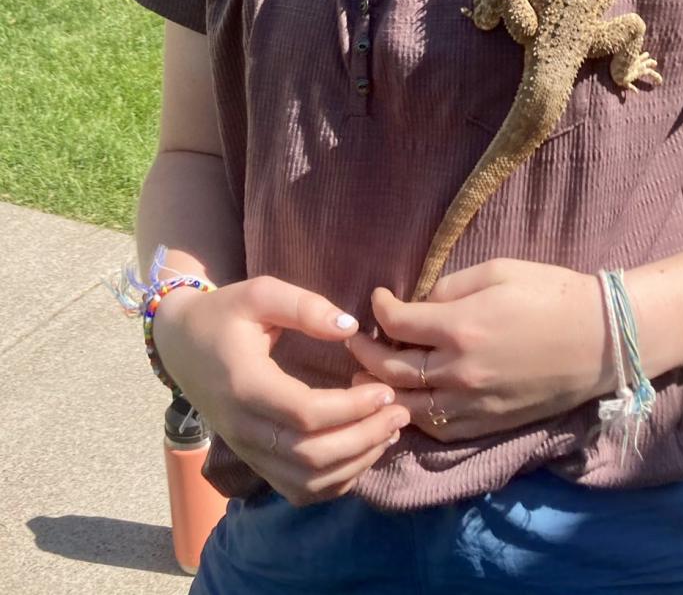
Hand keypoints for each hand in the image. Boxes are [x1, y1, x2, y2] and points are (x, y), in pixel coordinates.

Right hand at [152, 276, 409, 504]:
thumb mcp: (260, 293)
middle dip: (364, 438)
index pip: (304, 414)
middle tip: (401, 412)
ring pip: (308, 480)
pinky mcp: (255, 462)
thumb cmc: (224, 314)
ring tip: (391, 430)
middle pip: (311, 455)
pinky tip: (364, 452)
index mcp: (245, 386)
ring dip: (356, 462)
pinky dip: (337, 481)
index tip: (386, 390)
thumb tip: (350, 327)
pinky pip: (299, 489)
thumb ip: (304, 306)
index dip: (352, 408)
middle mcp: (244, 429)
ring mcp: (248, 451)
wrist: (181, 345)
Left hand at [345, 260, 611, 440]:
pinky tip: (406, 402)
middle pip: (392, 370)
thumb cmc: (551, 292)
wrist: (600, 339)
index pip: (398, 323)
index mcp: (461, 326)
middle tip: (354, 341)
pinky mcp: (487, 423)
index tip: (378, 299)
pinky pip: (438, 427)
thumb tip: (418, 304)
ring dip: (381, 391)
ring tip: (366, 378)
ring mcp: (473, 403)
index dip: (380, 309)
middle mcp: (459, 370)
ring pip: (408, 406)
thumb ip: (450, 287)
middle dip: (366, 354)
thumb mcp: (498, 271)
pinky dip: (414, 416)